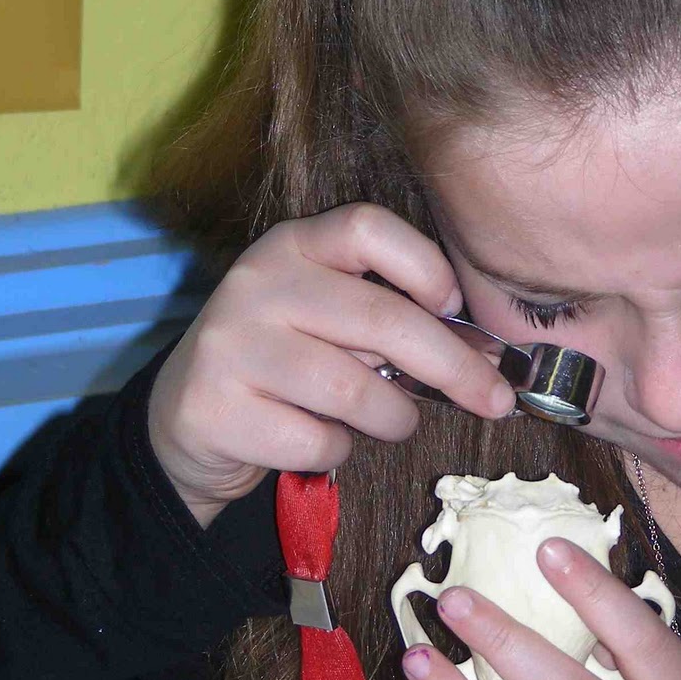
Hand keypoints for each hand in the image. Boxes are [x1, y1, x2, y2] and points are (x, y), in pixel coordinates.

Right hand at [149, 203, 516, 525]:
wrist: (186, 416)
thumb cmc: (284, 362)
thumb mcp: (324, 316)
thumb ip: (386, 315)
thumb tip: (484, 353)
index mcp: (291, 246)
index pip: (367, 228)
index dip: (425, 267)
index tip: (455, 309)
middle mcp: (256, 285)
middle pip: (381, 319)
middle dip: (454, 367)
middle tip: (493, 399)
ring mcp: (231, 347)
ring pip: (354, 391)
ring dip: (394, 418)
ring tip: (391, 421)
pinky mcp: (217, 410)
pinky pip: (317, 440)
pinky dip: (337, 451)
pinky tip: (320, 439)